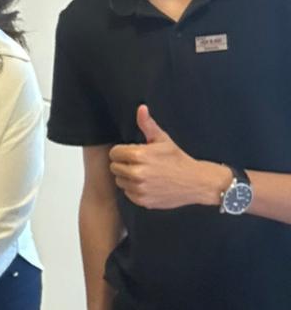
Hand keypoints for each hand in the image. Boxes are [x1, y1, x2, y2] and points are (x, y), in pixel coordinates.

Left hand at [108, 105, 227, 209]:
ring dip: (127, 177)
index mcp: (139, 155)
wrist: (195, 182)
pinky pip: (127, 193)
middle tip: (139, 163)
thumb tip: (141, 108)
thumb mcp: (163, 139)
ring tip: (143, 173)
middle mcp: (137, 173)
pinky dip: (134, 190)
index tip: (131, 152)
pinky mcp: (142, 200)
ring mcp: (139, 188)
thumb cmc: (178, 159)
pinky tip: (147, 184)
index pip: (114, 153)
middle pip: (114, 167)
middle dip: (124, 164)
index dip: (121, 152)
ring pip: (120, 181)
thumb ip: (147, 125)